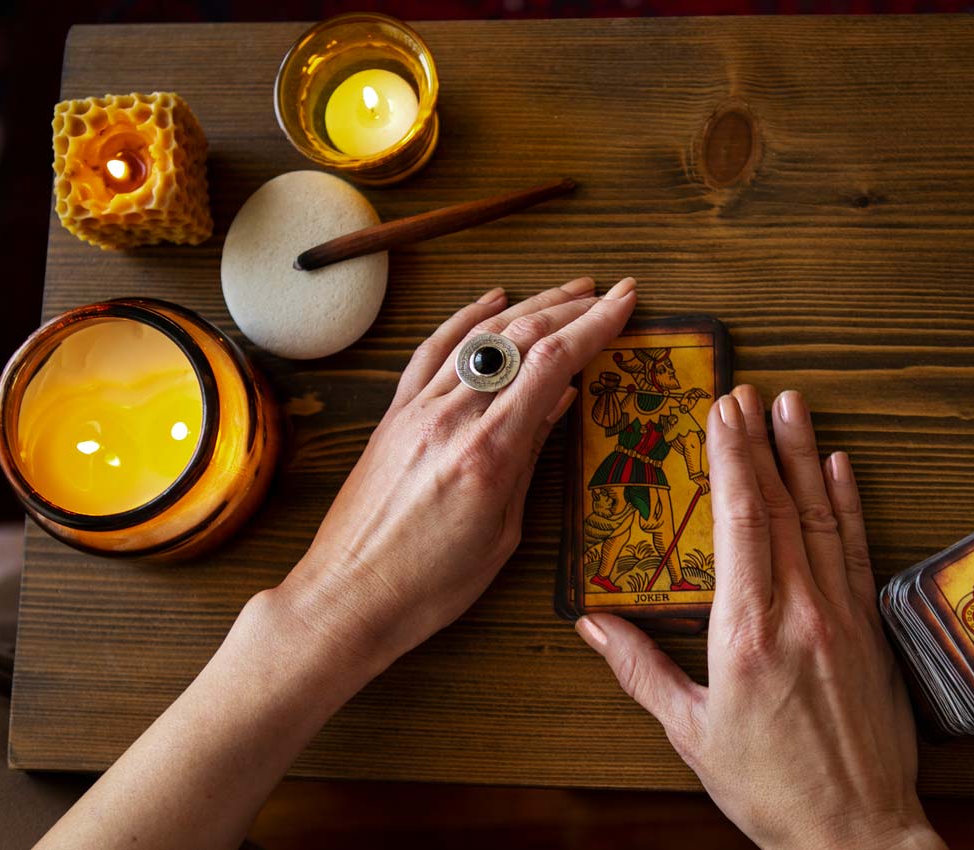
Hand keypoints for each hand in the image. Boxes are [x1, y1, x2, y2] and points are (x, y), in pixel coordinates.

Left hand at [273, 276, 636, 680]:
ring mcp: (417, 412)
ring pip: (479, 336)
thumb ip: (529, 460)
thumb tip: (558, 403)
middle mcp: (451, 419)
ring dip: (528, 306)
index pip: (551, 363)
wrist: (349, 598)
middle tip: (608, 293)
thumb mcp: (502, 532)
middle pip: (519, 338)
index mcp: (489, 454)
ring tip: (567, 292)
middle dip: (571, 308)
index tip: (624, 302)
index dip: (594, 325)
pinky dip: (466, 319)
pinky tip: (492, 301)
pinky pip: (432, 351)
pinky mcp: (392, 416)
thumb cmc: (430, 585)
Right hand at [576, 386, 942, 849]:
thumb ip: (640, 671)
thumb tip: (593, 625)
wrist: (855, 832)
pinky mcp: (868, 629)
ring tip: (794, 406)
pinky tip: (842, 468)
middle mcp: (800, 612)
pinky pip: (856, 550)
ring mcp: (841, 615)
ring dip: (807, 456)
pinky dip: (849, 504)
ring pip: (823, 517)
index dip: (732, 459)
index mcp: (747, 633)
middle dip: (761, 442)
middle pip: (781, 505)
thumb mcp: (691, 734)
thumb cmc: (770, 790)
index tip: (722, 412)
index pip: (742, 522)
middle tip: (747, 391)